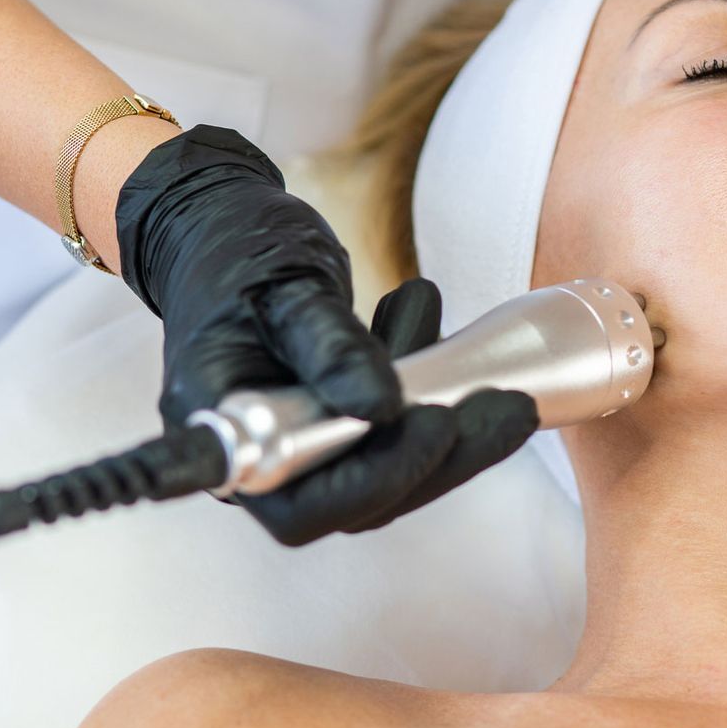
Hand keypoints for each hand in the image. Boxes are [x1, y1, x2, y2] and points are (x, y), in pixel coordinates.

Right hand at [234, 277, 537, 544]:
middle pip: (358, 499)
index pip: (297, 502)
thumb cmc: (233, 250)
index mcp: (220, 429)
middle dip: (443, 456)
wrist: (217, 224)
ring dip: (455, 429)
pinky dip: (432, 389)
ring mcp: (298, 444)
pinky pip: (394, 433)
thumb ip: (332, 346)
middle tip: (509, 405)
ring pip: (388, 472)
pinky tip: (428, 322)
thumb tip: (385, 408)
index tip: (433, 424)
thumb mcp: (285, 286)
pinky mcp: (334, 424)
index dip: (369, 485)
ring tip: (494, 376)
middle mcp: (257, 455)